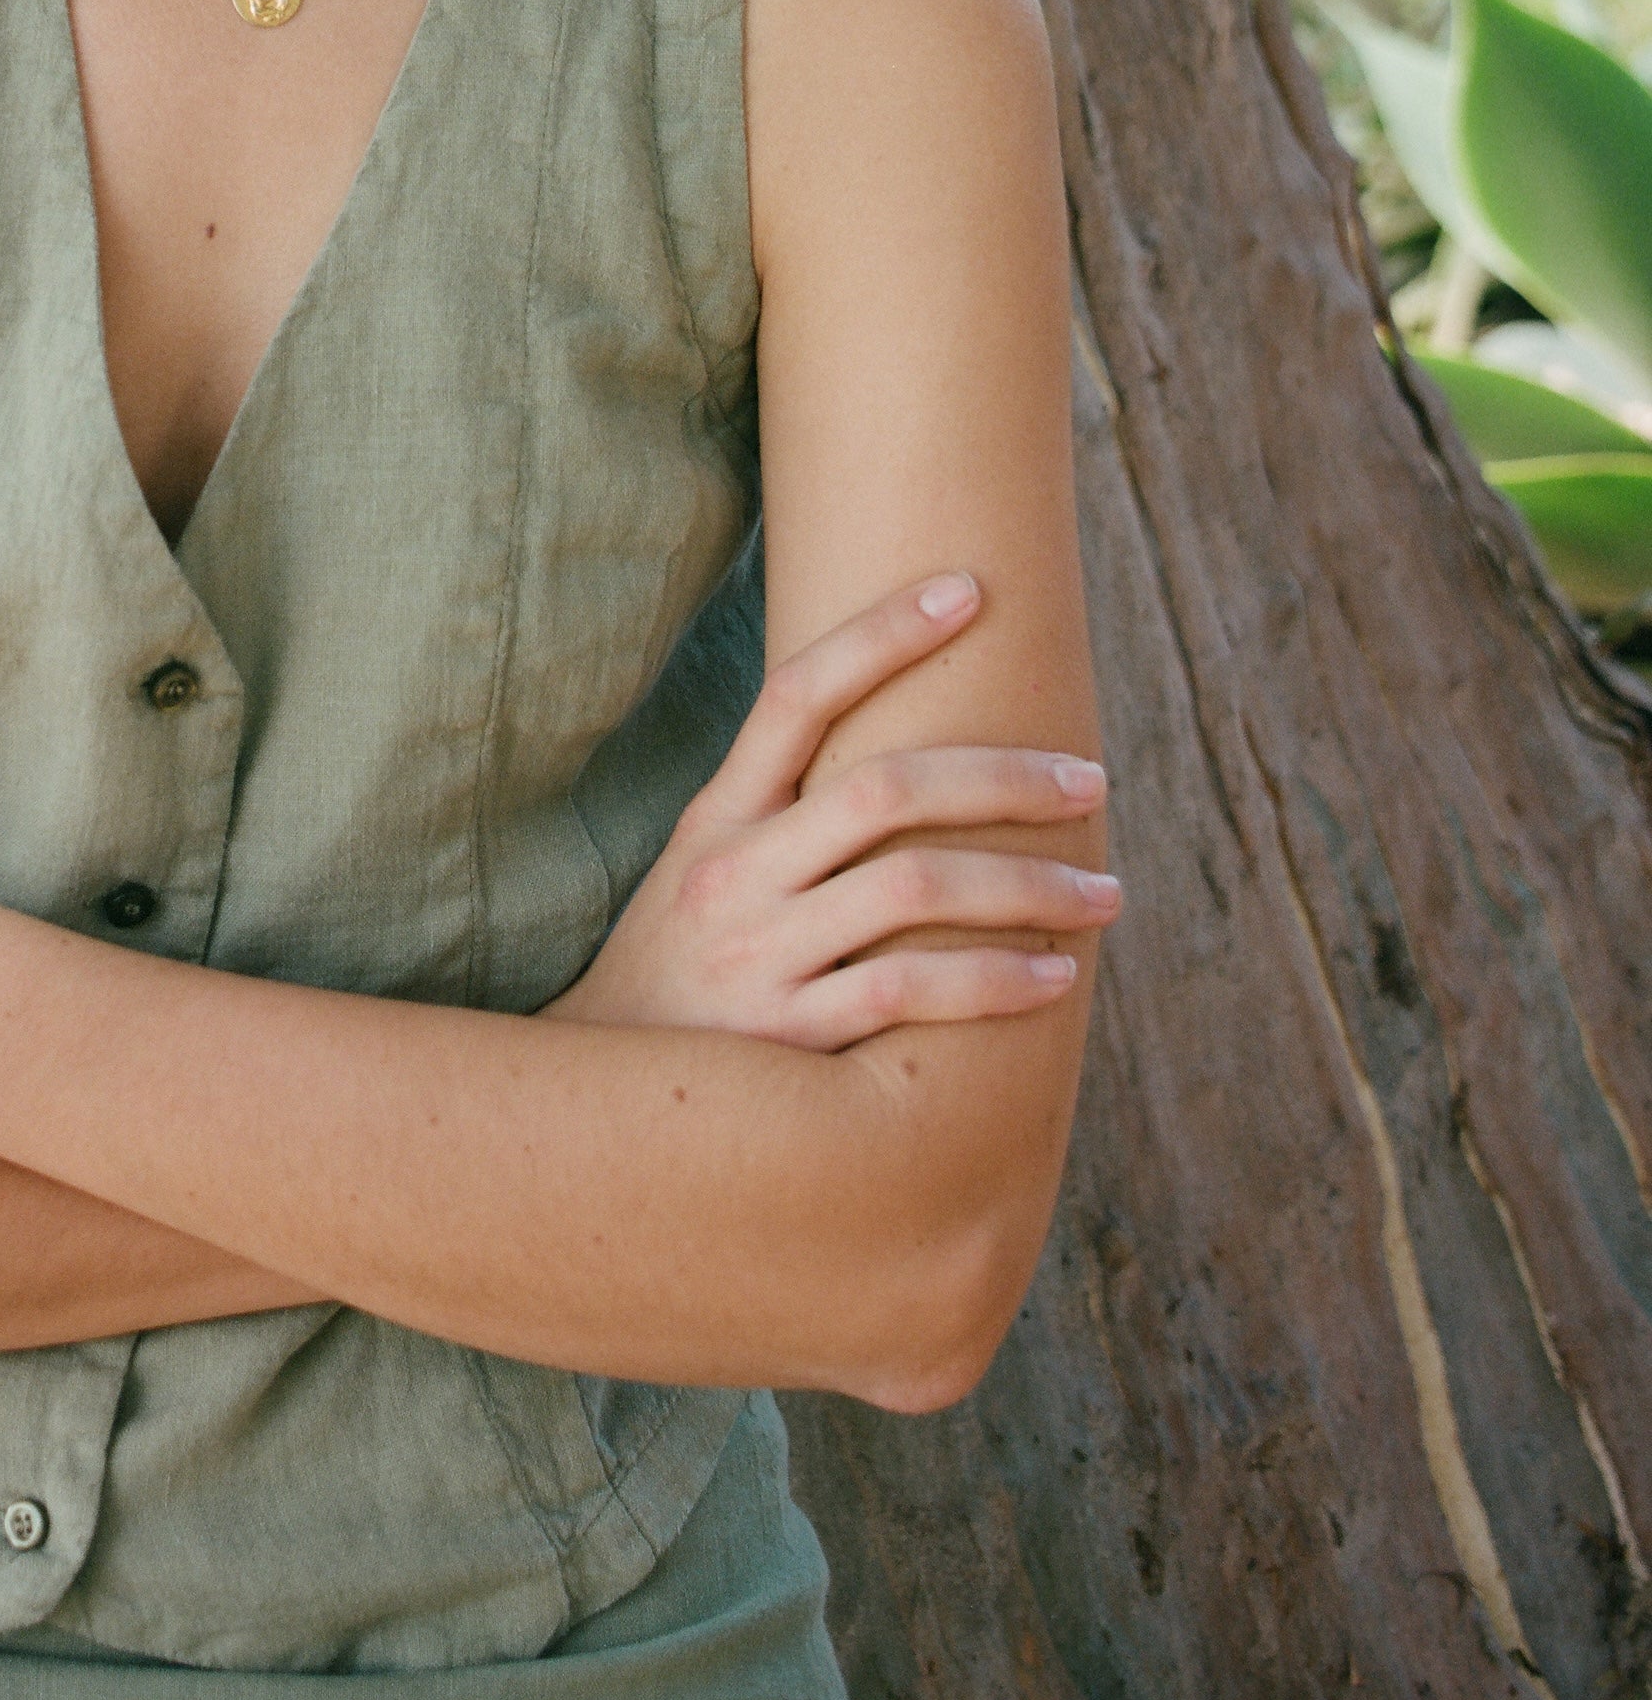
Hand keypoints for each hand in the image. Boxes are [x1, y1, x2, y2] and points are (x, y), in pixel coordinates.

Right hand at [547, 572, 1115, 1049]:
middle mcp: (735, 873)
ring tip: (1103, 894)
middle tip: (1089, 780)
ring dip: (1028, 886)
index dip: (880, 634)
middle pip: (885, 788)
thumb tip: (910, 772)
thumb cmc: (676, 982)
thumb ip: (783, 825)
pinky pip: (908, 991)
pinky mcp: (786, 1039)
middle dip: (1003, 777)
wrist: (598, 1112)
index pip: (796, 697)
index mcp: (715, 821)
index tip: (968, 588)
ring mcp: (758, 954)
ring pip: (914, 887)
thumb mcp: (699, 880)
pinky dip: (992, 980)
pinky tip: (1051, 977)